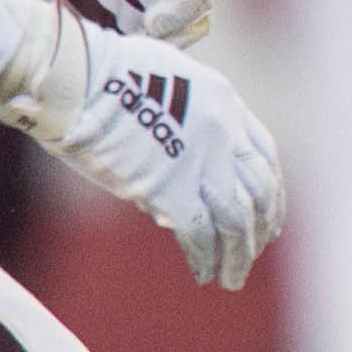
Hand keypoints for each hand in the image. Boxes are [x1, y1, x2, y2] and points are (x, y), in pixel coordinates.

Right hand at [0, 12, 284, 286]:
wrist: (78, 78)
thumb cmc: (102, 73)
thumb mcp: (167, 81)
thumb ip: (186, 121)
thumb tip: (179, 169)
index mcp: (226, 102)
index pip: (266, 155)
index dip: (272, 190)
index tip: (270, 217)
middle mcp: (225, 134)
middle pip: (260, 192)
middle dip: (259, 229)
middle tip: (252, 254)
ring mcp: (202, 163)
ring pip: (238, 221)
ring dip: (238, 255)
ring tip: (232, 279)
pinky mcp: (171, 190)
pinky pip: (201, 234)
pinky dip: (205, 258)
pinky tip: (203, 274)